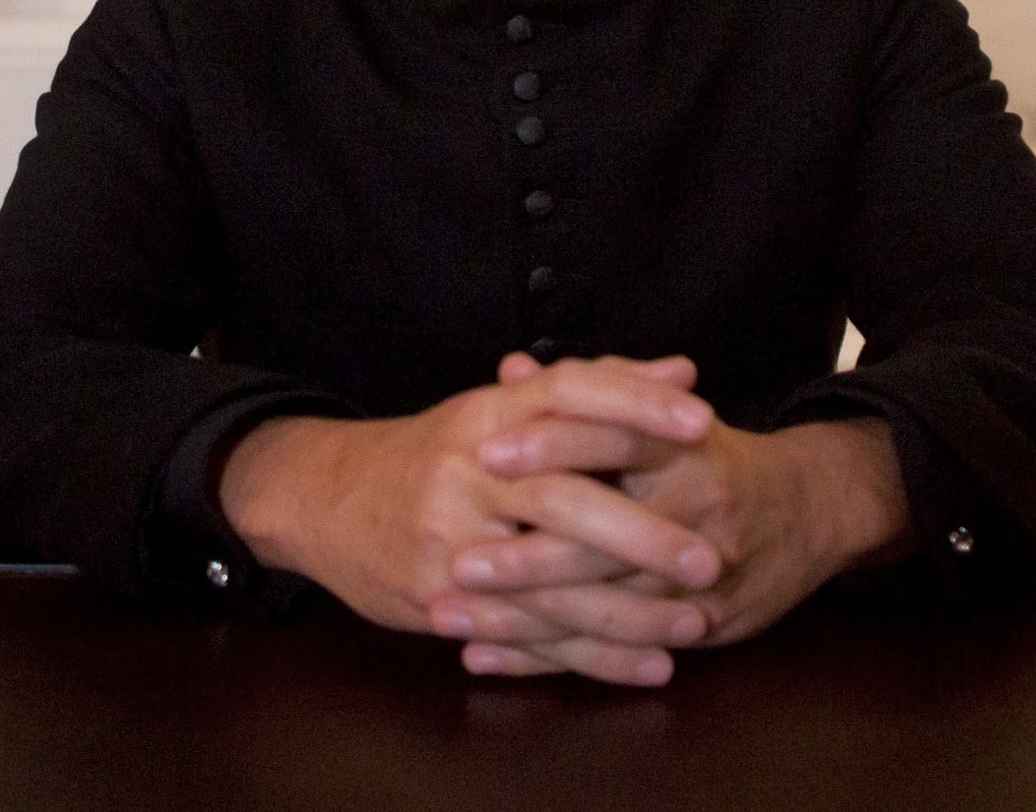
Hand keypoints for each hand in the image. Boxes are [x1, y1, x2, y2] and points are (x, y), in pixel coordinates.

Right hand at [218, 355, 727, 684]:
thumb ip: (597, 389)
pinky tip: (647, 666)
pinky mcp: (437, 599)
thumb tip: (684, 371)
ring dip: (628, 612)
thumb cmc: (438, 454)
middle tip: (709, 557)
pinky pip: (527, 635)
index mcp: (491, 412)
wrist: (326, 499)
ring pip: (549, 583)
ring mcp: (449, 538)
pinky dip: (591, 656)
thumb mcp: (503, 410)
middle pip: (563, 498)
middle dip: (642, 534)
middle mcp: (468, 469)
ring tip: (694, 624)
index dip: (635, 403)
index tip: (702, 422)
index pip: (568, 391)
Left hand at [438, 356, 908, 670]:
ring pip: (606, 606)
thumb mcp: (660, 417)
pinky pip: (616, 650)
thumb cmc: (710, 458)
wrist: (810, 511)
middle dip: (527, 557)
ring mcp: (704, 574)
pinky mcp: (703, 625)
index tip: (486, 452)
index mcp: (683, 445)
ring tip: (449, 615)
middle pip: (606, 538)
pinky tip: (482, 658)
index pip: (615, 435)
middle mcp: (699, 508)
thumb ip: (588, 394)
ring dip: (522, 618)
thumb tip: (512, 368)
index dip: (551, 443)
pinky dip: (544, 658)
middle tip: (459, 562)